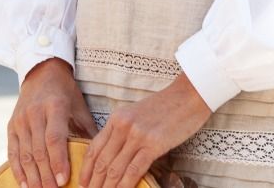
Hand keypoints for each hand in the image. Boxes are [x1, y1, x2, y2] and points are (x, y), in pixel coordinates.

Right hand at [8, 58, 97, 187]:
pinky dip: (18, 170)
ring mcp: (20, 120)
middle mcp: (34, 114)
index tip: (64, 181)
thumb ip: (86, 130)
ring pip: (25, 154)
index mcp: (55, 107)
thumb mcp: (80, 106)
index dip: (58, 162)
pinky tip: (25, 184)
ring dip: (32, 177)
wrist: (41, 72)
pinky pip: (13, 152)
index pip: (55, 139)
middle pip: (39, 150)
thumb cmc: (66, 92)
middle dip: (46, 175)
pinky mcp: (11, 126)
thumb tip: (98, 156)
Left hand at [79, 74, 209, 187]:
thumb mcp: (138, 114)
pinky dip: (125, 186)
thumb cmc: (167, 105)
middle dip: (94, 183)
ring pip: (115, 169)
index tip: (82, 182)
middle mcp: (123, 126)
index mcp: (117, 118)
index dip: (86, 169)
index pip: (94, 148)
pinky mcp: (153, 144)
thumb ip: (124, 131)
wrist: (190, 94)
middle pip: (102, 161)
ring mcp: (137, 135)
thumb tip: (116, 155)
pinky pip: (134, 170)